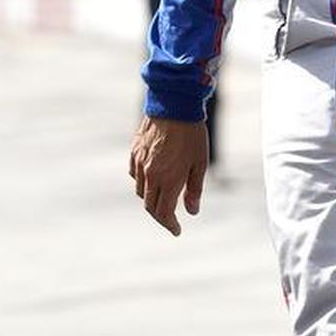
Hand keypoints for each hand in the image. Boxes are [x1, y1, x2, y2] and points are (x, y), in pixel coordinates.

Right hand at [129, 117, 208, 235]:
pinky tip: (153, 178)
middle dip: (161, 216)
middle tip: (171, 219)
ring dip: (151, 198)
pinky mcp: (134, 152)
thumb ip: (194, 189)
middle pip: (150, 206)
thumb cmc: (192, 134)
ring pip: (141, 191)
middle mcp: (150, 175)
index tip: (177, 230)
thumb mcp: (200, 163)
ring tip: (164, 197)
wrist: (174, 105)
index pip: (163, 213)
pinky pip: (135, 174)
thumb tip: (191, 211)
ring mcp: (140, 163)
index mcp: (168, 180)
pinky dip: (143, 182)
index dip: (170, 225)